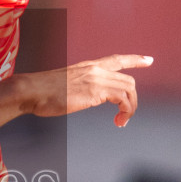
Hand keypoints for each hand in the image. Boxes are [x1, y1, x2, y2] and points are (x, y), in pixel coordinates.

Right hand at [20, 54, 153, 127]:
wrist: (31, 90)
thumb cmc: (41, 92)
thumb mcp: (64, 85)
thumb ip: (77, 87)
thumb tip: (79, 97)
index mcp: (87, 66)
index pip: (117, 59)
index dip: (135, 59)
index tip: (149, 60)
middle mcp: (95, 69)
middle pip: (128, 80)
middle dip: (133, 100)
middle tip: (124, 117)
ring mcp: (96, 78)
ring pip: (129, 89)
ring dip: (130, 108)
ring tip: (121, 122)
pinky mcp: (95, 91)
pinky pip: (122, 99)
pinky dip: (125, 111)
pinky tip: (117, 122)